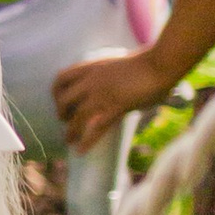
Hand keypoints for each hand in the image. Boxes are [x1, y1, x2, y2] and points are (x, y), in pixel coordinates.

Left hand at [53, 48, 175, 154]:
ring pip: (77, 117)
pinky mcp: (115, 107)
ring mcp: (101, 94)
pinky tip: (81, 150)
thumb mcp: (117, 66)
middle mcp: (91, 81)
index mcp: (91, 67)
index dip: (56, 92)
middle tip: (65, 121)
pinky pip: (96, 128)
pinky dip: (87, 141)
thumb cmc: (146, 64)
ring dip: (71, 131)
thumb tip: (110, 89)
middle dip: (61, 112)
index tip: (58, 100)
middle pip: (64, 100)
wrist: (159, 64)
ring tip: (69, 141)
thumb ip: (108, 77)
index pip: (61, 78)